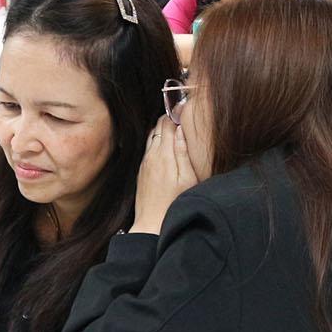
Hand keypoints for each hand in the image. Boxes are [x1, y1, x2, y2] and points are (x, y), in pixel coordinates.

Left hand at [132, 116, 195, 233]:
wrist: (152, 224)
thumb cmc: (174, 203)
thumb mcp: (188, 179)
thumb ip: (185, 153)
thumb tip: (183, 130)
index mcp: (165, 154)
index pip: (168, 122)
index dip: (177, 112)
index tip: (188, 107)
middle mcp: (152, 154)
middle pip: (159, 125)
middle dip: (171, 116)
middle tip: (184, 113)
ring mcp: (146, 162)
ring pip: (153, 135)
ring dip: (164, 128)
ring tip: (177, 126)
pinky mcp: (142, 170)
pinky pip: (149, 147)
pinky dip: (158, 140)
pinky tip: (168, 145)